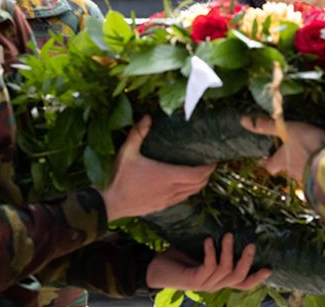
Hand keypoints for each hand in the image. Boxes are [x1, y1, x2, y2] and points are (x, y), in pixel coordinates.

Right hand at [101, 116, 215, 220]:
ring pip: (192, 193)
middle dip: (207, 174)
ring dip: (199, 184)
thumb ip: (138, 133)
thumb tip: (148, 117)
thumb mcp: (127, 152)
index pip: (197, 174)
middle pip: (199, 184)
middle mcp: (171, 190)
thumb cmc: (120, 177)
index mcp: (167, 176)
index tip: (214, 159)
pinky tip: (184, 185)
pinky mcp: (161, 207)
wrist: (110, 203)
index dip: (209, 168)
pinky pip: (182, 199)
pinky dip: (189, 191)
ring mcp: (167, 200)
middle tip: (209, 163)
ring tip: (201, 172)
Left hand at [146, 234, 271, 290]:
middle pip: (239, 278)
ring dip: (228, 251)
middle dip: (247, 262)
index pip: (243, 283)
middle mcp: (215, 285)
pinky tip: (209, 240)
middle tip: (251, 244)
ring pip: (226, 270)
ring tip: (228, 235)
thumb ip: (217, 245)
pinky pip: (209, 266)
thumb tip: (233, 224)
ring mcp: (205, 284)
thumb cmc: (179, 256)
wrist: (154, 267)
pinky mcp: (194, 280)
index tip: (270, 268)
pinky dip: (211, 252)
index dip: (256, 278)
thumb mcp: (202, 250)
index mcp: (219, 279)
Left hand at [240, 116, 324, 183]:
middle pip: (286, 168)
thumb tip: (242, 120)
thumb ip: (267, 126)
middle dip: (289, 162)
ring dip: (305, 163)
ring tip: (311, 152)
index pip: (270, 167)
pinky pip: (316, 171)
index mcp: (282, 161)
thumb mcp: (286, 130)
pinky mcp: (322, 177)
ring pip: (302, 170)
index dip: (268, 162)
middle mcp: (292, 172)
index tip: (267, 158)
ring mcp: (307, 176)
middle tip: (294, 150)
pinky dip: (317, 165)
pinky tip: (322, 157)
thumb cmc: (306, 144)